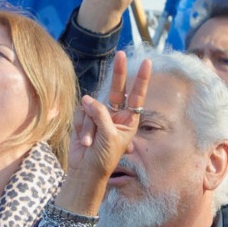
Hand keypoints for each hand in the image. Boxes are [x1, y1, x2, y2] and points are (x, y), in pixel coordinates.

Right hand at [66, 51, 150, 178]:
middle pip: (117, 89)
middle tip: (120, 54)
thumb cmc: (103, 158)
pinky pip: (80, 113)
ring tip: (90, 143)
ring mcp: (99, 116)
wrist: (84, 173)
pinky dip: (80, 127)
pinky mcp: (83, 119)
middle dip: (119, 73)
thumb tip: (87, 98)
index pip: (137, 97)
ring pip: (92, 107)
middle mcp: (115, 116)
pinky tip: (82, 140)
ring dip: (89, 126)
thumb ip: (101, 114)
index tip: (147, 62)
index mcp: (128, 121)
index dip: (141, 80)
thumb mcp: (109, 136)